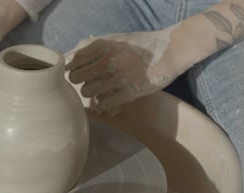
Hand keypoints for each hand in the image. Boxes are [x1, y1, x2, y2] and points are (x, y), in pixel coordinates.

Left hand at [65, 26, 184, 112]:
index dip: (73, 68)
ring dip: (90, 92)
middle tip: (87, 81)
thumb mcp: (116, 39)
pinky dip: (102, 102)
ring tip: (98, 90)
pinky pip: (102, 103)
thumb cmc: (141, 45)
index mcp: (104, 46)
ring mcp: (118, 77)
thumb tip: (72, 59)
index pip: (74, 61)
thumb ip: (94, 46)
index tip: (77, 71)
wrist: (171, 51)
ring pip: (87, 91)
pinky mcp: (129, 92)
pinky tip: (107, 98)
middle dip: (79, 81)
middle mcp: (108, 61)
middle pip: (76, 78)